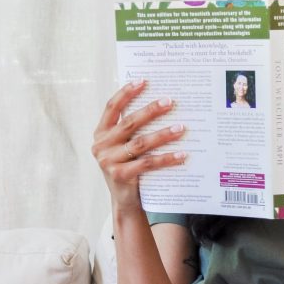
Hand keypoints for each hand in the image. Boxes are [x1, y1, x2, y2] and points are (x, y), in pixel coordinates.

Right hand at [91, 80, 186, 211]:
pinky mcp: (119, 176)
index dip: (126, 93)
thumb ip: (132, 130)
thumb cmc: (129, 167)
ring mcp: (108, 161)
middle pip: (129, 123)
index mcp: (101, 133)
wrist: (125, 201)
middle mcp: (101, 145)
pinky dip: (166, 158)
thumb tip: (160, 104)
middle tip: (170, 102)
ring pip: (140, 143)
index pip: (111, 108)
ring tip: (181, 127)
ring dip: (163, 134)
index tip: (143, 81)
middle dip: (151, 110)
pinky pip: (147, 163)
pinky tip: (182, 155)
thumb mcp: (124, 147)